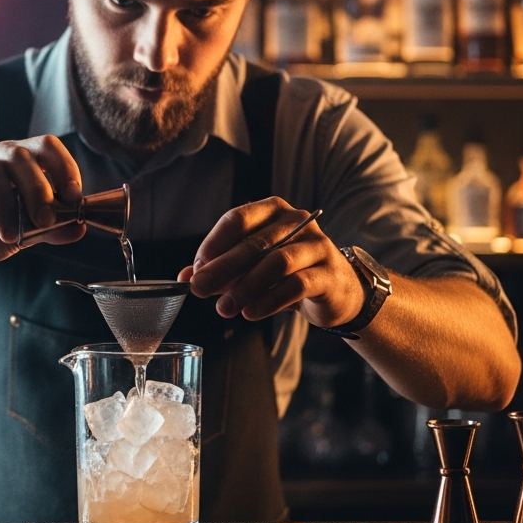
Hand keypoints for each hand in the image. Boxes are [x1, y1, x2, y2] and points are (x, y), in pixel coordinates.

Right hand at [0, 135, 86, 270]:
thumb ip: (48, 229)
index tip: (73, 196)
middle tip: (46, 221)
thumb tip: (81, 228)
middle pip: (18, 155)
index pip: (44, 145)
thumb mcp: (21, 235)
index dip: (63, 166)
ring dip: (7, 206)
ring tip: (11, 235)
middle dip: (38, 190)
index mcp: (12, 160)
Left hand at [177, 197, 365, 328]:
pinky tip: (250, 312)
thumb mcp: (253, 265)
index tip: (196, 270)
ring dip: (245, 287)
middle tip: (200, 289)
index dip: (213, 244)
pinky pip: (295, 286)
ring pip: (276, 263)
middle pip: (253, 243)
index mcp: (273, 210)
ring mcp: (317, 245)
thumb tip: (186, 277)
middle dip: (222, 268)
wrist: (337, 290)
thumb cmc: (289, 271)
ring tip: (224, 308)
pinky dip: (269, 300)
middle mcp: (297, 221)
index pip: (237, 219)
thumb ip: (221, 268)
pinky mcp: (329, 273)